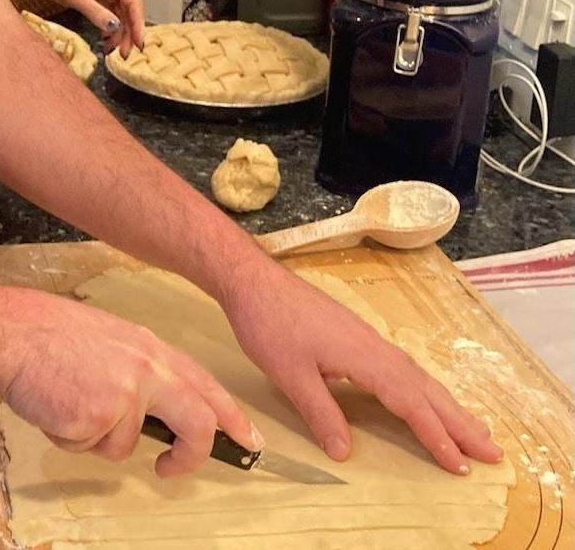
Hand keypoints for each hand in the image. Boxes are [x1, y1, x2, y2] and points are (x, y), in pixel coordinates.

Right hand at [0, 288, 260, 476]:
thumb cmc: (50, 334)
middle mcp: (145, 370)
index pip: (205, 385)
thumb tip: (154, 412)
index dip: (231, 415)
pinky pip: (89, 448)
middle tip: (171, 467)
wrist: (13, 332)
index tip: (248, 439)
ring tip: (68, 401)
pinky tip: (55, 405)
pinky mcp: (97, 418)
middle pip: (195, 423)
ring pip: (124, 446)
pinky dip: (69, 437)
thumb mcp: (109, 338)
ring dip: (95, 438)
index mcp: (149, 348)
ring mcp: (123, 395)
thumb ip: (139, 369)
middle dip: (190, 455)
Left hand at [19, 0, 144, 55]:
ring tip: (114, 51)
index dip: (137, 23)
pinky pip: (111, 15)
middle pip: (130, 10)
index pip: (133, 1)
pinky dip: (110, 29)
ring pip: (122, 15)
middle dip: (129, 32)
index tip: (138, 43)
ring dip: (120, 33)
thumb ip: (95, 11)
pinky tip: (106, 41)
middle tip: (124, 53)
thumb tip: (115, 27)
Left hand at [223, 260, 502, 473]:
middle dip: (459, 421)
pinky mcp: (353, 332)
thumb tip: (346, 453)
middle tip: (493, 452)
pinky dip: (421, 386)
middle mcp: (373, 344)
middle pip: (425, 387)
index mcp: (363, 356)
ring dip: (445, 403)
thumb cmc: (267, 323)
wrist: (251, 278)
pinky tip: (423, 395)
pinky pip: (400, 364)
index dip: (435, 436)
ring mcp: (365, 336)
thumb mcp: (289, 374)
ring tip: (473, 429)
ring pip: (415, 374)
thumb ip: (320, 412)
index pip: (409, 402)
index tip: (461, 466)